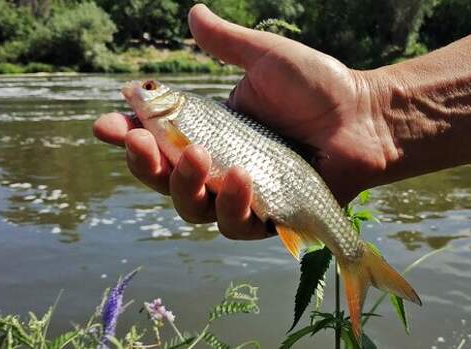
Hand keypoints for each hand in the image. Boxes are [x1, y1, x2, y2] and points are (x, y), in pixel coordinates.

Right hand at [93, 5, 393, 238]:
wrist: (364, 115)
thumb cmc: (318, 86)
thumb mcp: (266, 59)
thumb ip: (227, 45)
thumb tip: (193, 13)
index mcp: (210, 133)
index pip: (157, 140)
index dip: (128, 137)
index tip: (106, 124)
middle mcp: (219, 168)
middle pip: (165, 182)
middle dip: (147, 167)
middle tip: (146, 145)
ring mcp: (243, 195)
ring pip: (194, 209)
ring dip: (188, 188)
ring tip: (202, 158)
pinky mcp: (270, 217)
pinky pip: (239, 224)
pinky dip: (233, 206)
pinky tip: (241, 180)